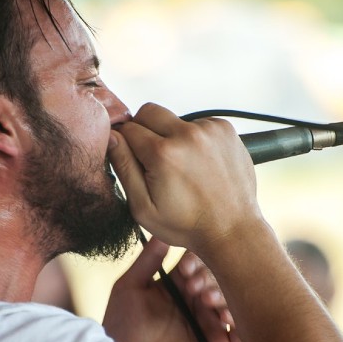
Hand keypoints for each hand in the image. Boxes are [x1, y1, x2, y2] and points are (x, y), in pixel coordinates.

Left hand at [102, 237, 239, 341]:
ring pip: (232, 299)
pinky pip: (241, 330)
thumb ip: (148, 260)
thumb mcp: (129, 288)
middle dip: (210, 277)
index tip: (184, 269)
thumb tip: (162, 232)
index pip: (199, 263)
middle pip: (218, 277)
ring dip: (223, 295)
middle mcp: (197, 302)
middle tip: (195, 286)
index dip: (197, 261)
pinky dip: (238, 318)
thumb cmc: (122, 327)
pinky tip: (224, 315)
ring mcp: (209, 323)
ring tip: (207, 301)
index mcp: (178, 286)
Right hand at [108, 102, 259, 253]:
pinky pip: (198, 123)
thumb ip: (123, 167)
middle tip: (155, 160)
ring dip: (173, 136)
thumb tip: (111, 137)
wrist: (231, 230)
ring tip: (183, 167)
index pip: (128, 128)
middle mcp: (187, 135)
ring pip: (175, 118)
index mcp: (163, 153)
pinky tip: (200, 163)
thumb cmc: (187, 224)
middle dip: (145, 131)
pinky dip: (194, 138)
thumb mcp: (143, 207)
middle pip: (149, 111)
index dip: (126, 145)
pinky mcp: (225, 129)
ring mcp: (210, 130)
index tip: (137, 162)